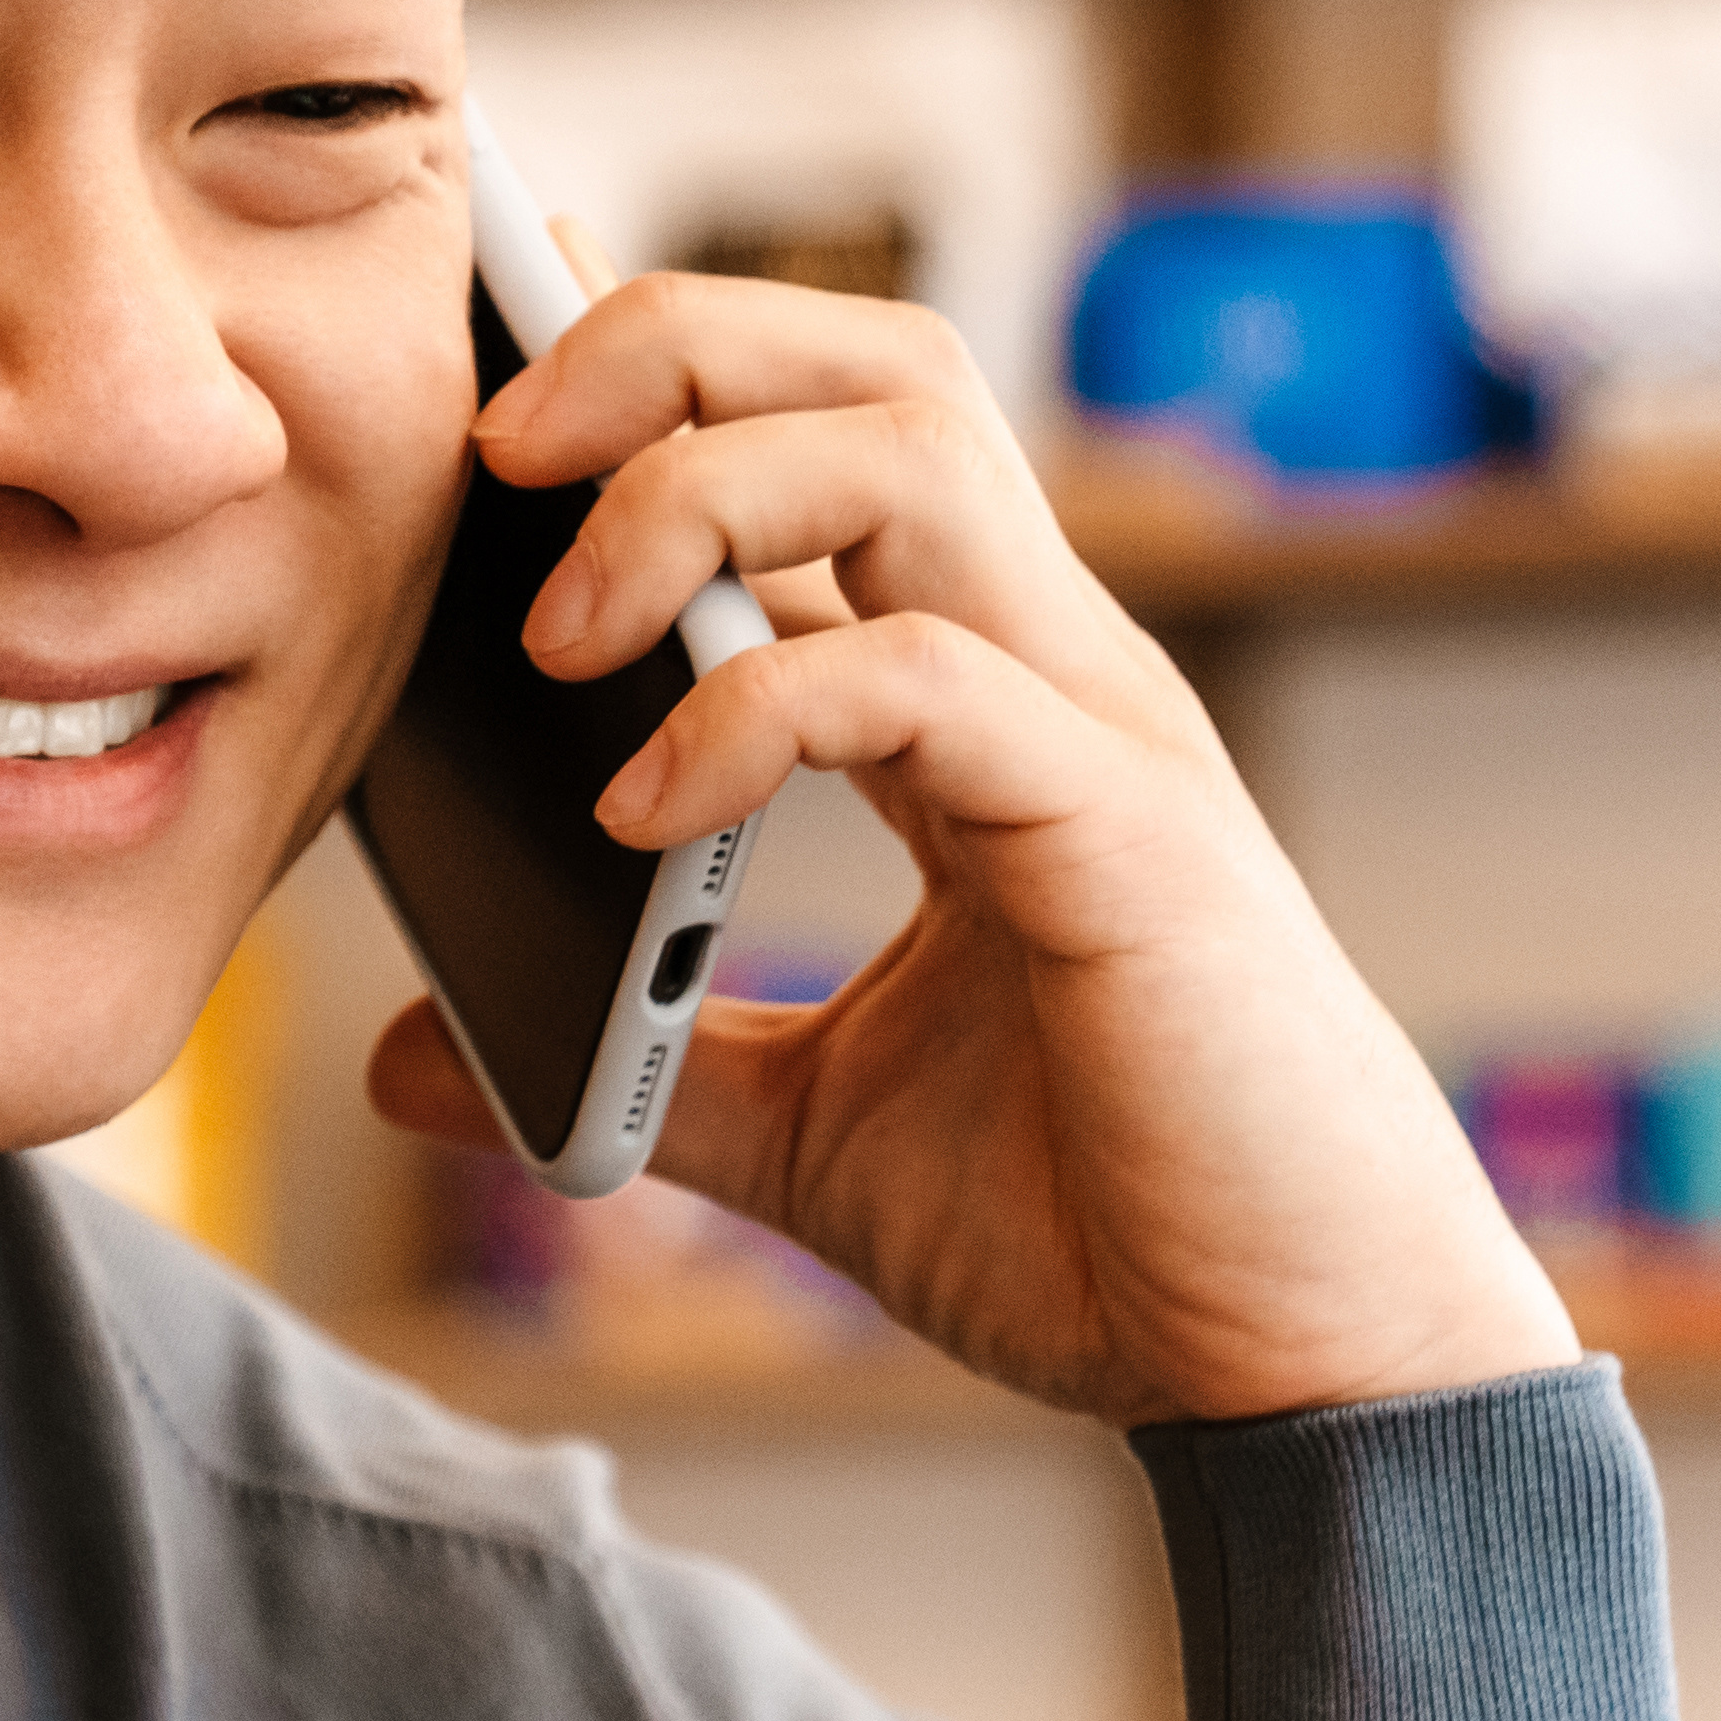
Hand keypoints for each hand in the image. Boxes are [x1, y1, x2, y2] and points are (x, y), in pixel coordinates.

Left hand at [372, 268, 1570, 1429]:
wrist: (1303, 1375)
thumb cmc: (1104, 1227)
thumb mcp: (806, 1132)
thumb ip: (638, 1060)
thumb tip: (417, 1052)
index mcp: (985, 702)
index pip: (832, 432)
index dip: (669, 357)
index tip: (501, 353)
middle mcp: (1052, 671)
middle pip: (874, 362)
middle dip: (667, 345)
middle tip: (500, 445)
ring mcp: (1099, 733)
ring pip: (908, 444)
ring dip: (696, 486)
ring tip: (558, 631)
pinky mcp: (1123, 837)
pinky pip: (923, 674)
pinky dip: (751, 710)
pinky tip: (643, 811)